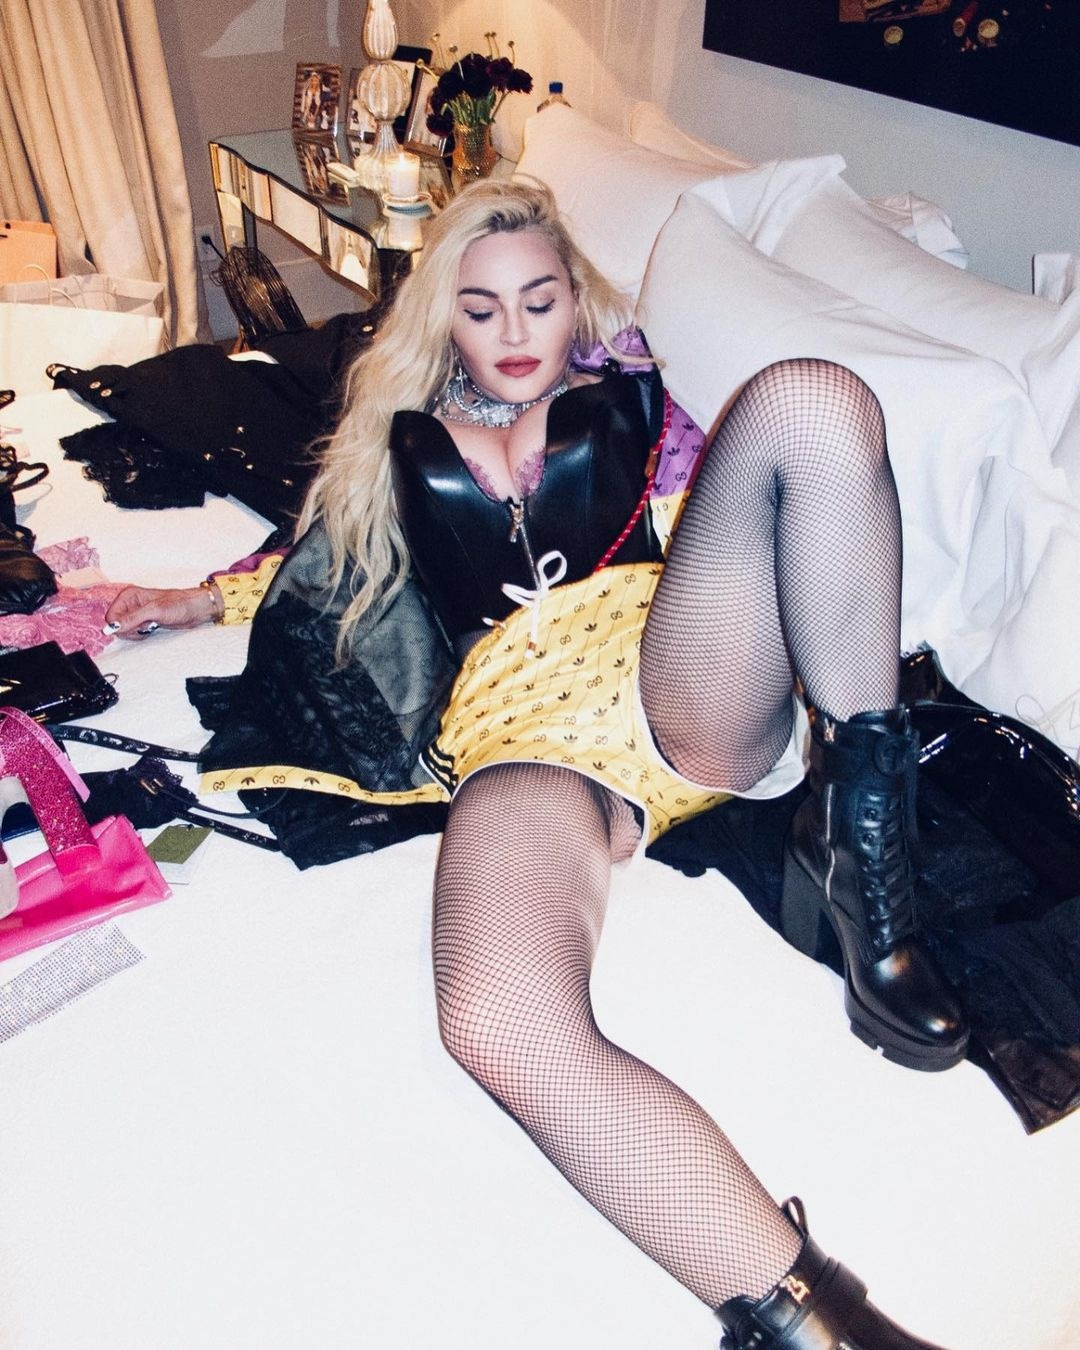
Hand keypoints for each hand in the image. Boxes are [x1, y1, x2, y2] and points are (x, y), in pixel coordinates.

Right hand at [104, 584, 218, 637]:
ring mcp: (135, 613)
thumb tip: (113, 626)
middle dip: (130, 629)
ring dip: (136, 632)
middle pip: (115, 624)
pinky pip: (133, 633)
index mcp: (128, 595)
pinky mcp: (143, 622)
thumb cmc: (179, 605)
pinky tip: (152, 628)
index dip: (120, 625)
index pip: (111, 616)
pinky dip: (141, 634)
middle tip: (146, 625)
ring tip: (151, 625)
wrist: (194, 609)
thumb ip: (132, 619)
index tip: (137, 626)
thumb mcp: (154, 611)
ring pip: (124, 630)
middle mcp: (130, 603)